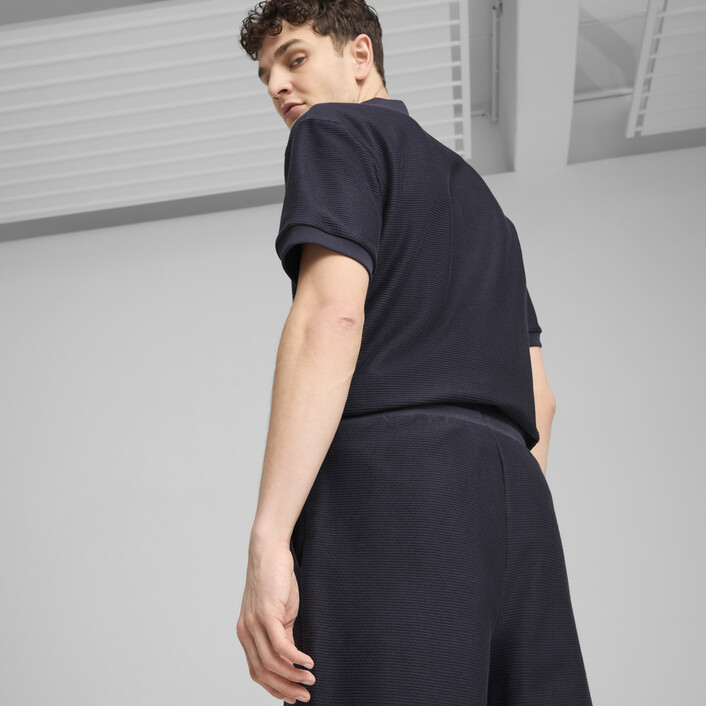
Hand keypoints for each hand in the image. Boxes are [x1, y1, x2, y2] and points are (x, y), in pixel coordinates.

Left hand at [236, 537, 315, 703]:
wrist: (269, 551)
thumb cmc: (276, 579)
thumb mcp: (279, 612)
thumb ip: (282, 634)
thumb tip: (293, 658)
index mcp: (246, 633)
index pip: (257, 671)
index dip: (275, 687)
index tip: (293, 696)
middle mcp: (246, 632)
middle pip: (263, 672)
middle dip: (285, 688)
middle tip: (306, 696)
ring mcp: (255, 624)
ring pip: (272, 663)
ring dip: (293, 676)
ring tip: (311, 680)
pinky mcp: (267, 615)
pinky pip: (281, 646)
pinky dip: (296, 659)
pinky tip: (308, 663)